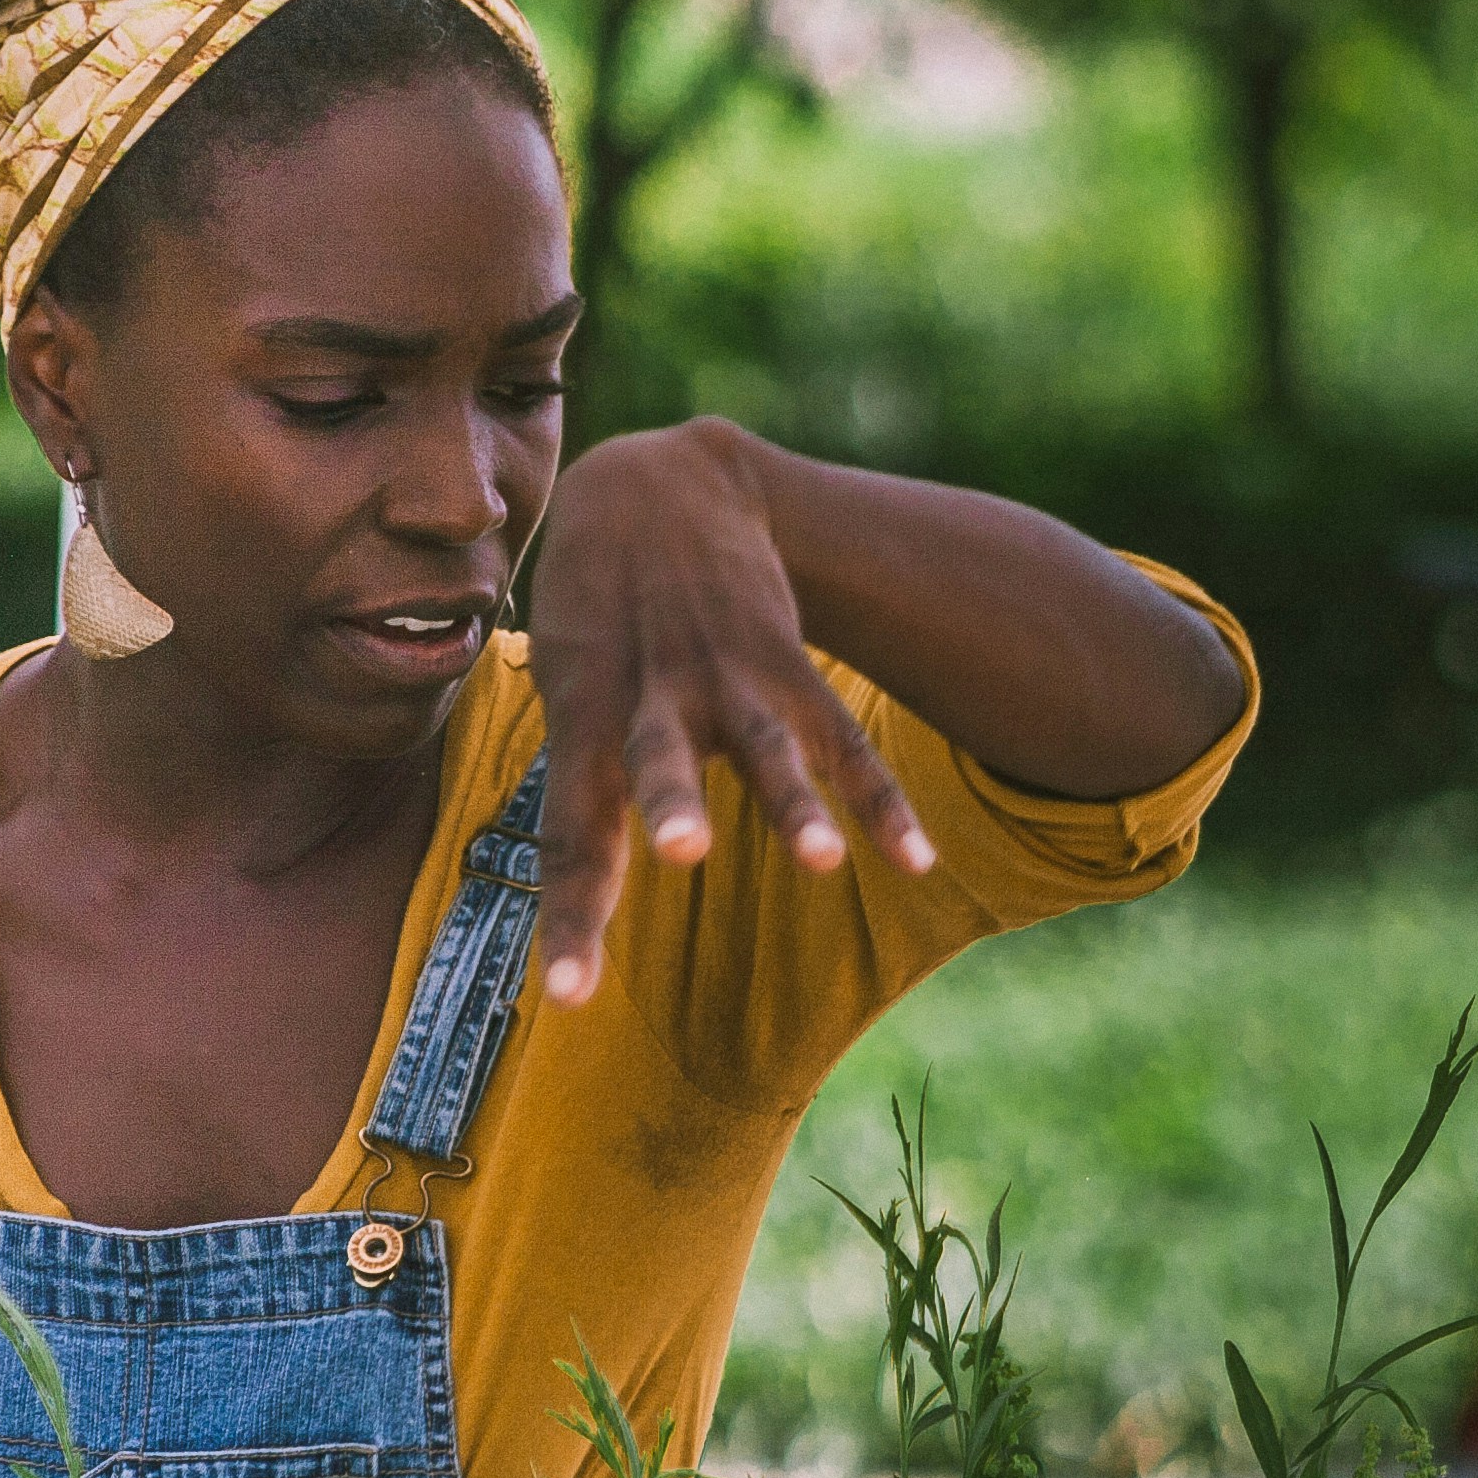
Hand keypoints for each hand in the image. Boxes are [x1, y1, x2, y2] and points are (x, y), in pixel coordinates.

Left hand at [525, 420, 934, 1005]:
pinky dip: (877, 798)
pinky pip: (840, 737)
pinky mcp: (783, 659)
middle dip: (672, 804)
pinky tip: (914, 862)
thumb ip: (581, 778)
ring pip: (761, 741)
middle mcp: (649, 693)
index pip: (570, 830)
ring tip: (822, 860)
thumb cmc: (594, 612)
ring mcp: (722, 674)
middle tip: (683, 851)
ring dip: (790, 799)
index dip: (571, 913)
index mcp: (581, 715)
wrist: (652, 483)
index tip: (570, 994)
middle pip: (657, 760)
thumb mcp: (562, 682)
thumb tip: (579, 881)